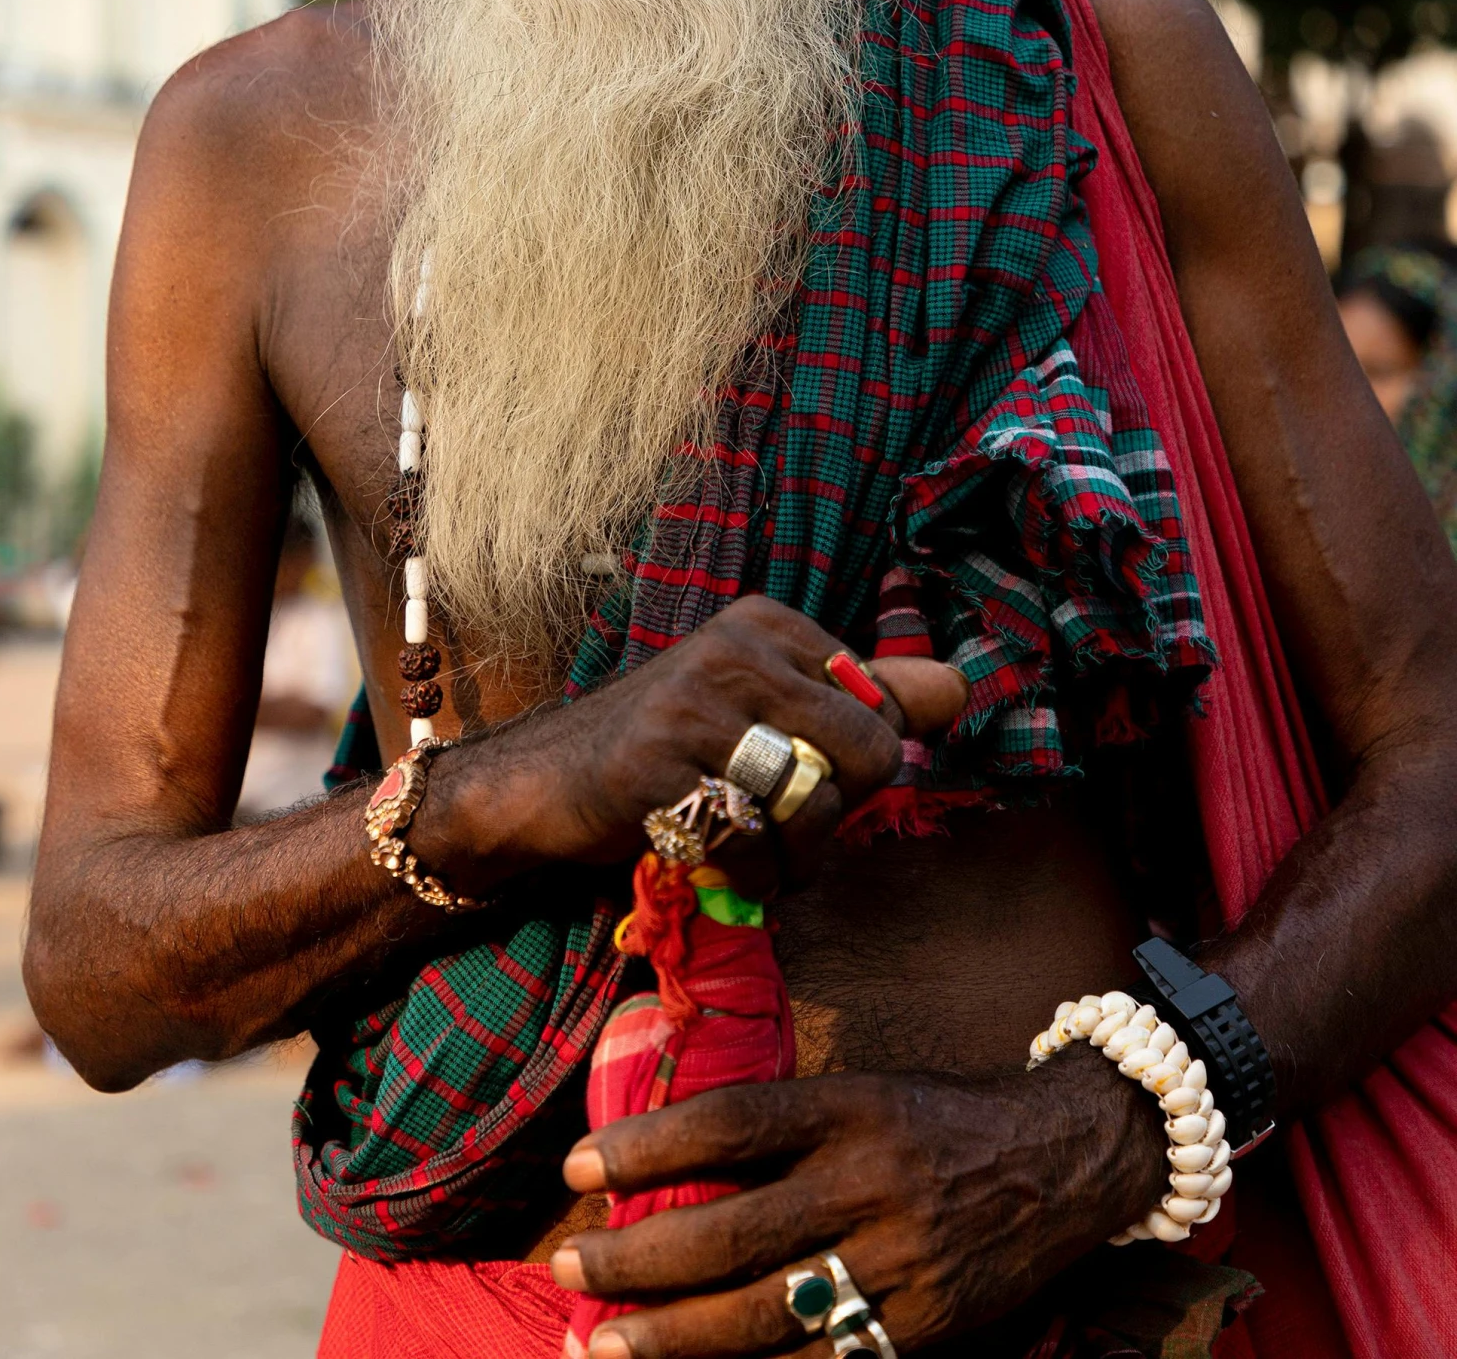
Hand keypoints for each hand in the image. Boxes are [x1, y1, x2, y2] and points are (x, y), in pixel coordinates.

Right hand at [419, 595, 966, 895]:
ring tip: (746, 844)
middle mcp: (736, 650)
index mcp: (770, 623)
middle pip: (870, 754)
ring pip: (816, 806)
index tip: (799, 771)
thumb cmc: (669, 747)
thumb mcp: (767, 703)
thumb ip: (864, 697)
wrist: (541, 783)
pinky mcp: (655, 771)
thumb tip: (959, 687)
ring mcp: (692, 707)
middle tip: (780, 819)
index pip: (885, 710)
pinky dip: (745, 876)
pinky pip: (751, 847)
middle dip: (839, 812)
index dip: (856, 769)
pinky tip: (707, 857)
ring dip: (793, 856)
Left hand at [548, 1043, 1167, 1355]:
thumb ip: (779, 1126)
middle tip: (568, 1266)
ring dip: (671, 1339)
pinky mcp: (920, 1335)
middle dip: (637, 1260)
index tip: (577, 1165)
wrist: (1062, 1160)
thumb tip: (662, 1163)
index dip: (647, 1145)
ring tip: (600, 1344)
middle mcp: (872, 1187)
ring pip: (763, 1318)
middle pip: (734, 1234)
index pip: (731, 1124)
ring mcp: (899, 1270)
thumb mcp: (862, 1091)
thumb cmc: (935, 1120)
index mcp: (852, 1110)